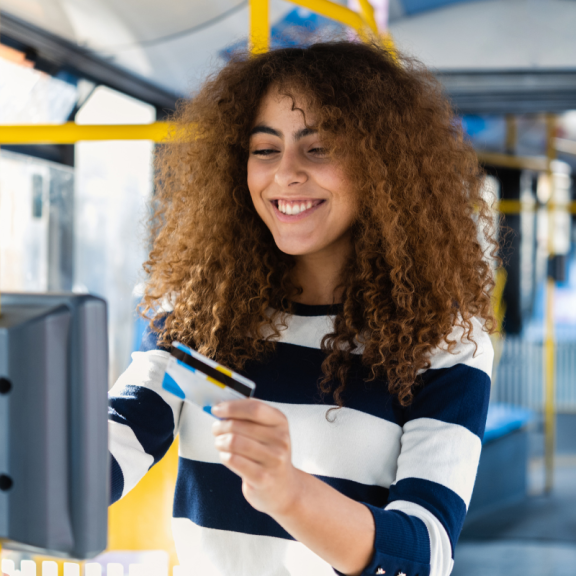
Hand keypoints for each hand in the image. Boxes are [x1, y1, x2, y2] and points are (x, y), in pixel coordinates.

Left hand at [211, 399, 302, 516]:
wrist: (284, 489)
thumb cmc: (269, 455)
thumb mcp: (268, 432)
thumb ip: (248, 418)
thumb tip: (221, 408)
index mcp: (280, 422)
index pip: (254, 408)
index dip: (232, 407)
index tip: (217, 409)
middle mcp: (280, 439)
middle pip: (239, 425)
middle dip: (220, 426)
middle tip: (216, 429)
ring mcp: (273, 459)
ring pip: (233, 441)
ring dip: (220, 441)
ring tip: (220, 444)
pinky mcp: (263, 477)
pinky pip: (233, 460)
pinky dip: (224, 456)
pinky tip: (227, 457)